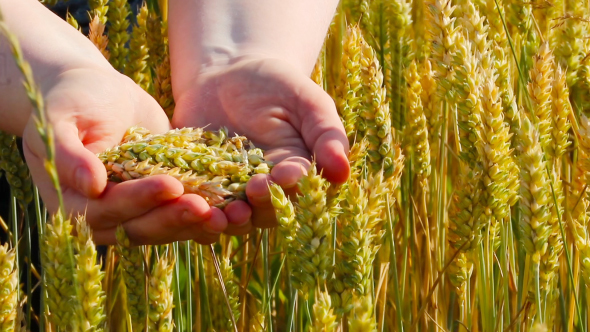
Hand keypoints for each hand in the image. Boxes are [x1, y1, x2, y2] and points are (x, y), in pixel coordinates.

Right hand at [23, 67, 227, 244]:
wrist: (97, 91)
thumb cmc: (71, 99)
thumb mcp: (60, 120)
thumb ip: (69, 154)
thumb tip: (90, 186)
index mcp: (73, 202)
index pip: (106, 211)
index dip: (139, 200)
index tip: (171, 185)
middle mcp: (103, 214)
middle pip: (139, 227)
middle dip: (173, 218)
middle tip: (205, 207)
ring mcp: (133, 210)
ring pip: (164, 227)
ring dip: (194, 224)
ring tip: (226, 215)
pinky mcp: (158, 200)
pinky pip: (180, 212)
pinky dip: (204, 214)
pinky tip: (232, 210)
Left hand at [172, 56, 349, 229]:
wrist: (225, 75)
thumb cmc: (275, 84)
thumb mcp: (306, 100)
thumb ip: (326, 133)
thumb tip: (343, 171)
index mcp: (296, 173)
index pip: (298, 188)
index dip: (293, 185)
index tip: (286, 175)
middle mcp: (266, 189)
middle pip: (266, 211)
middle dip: (261, 204)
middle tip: (253, 189)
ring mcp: (232, 192)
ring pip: (233, 218)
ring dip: (228, 220)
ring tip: (220, 212)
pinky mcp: (201, 188)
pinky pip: (199, 208)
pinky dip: (194, 212)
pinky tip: (188, 205)